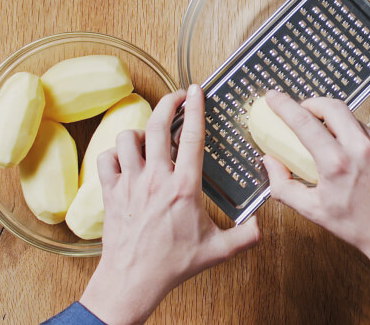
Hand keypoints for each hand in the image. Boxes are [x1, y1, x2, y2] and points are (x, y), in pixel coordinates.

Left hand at [80, 85, 260, 324]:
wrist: (133, 280)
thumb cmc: (173, 263)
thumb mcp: (217, 250)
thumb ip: (245, 236)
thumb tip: (262, 226)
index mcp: (184, 187)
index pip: (192, 137)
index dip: (195, 108)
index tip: (196, 90)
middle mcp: (156, 178)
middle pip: (157, 125)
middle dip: (167, 102)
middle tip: (177, 97)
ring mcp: (130, 183)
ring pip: (128, 137)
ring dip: (140, 130)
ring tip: (151, 136)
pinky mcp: (111, 192)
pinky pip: (106, 158)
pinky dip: (115, 153)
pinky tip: (126, 159)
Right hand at [263, 90, 369, 305]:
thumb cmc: (361, 227)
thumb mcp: (314, 211)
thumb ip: (284, 186)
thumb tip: (270, 163)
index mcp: (337, 163)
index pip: (304, 122)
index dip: (284, 105)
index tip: (274, 97)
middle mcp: (360, 148)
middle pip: (330, 105)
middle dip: (310, 102)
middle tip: (299, 111)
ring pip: (349, 115)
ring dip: (330, 116)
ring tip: (321, 132)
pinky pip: (363, 129)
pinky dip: (348, 130)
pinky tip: (343, 147)